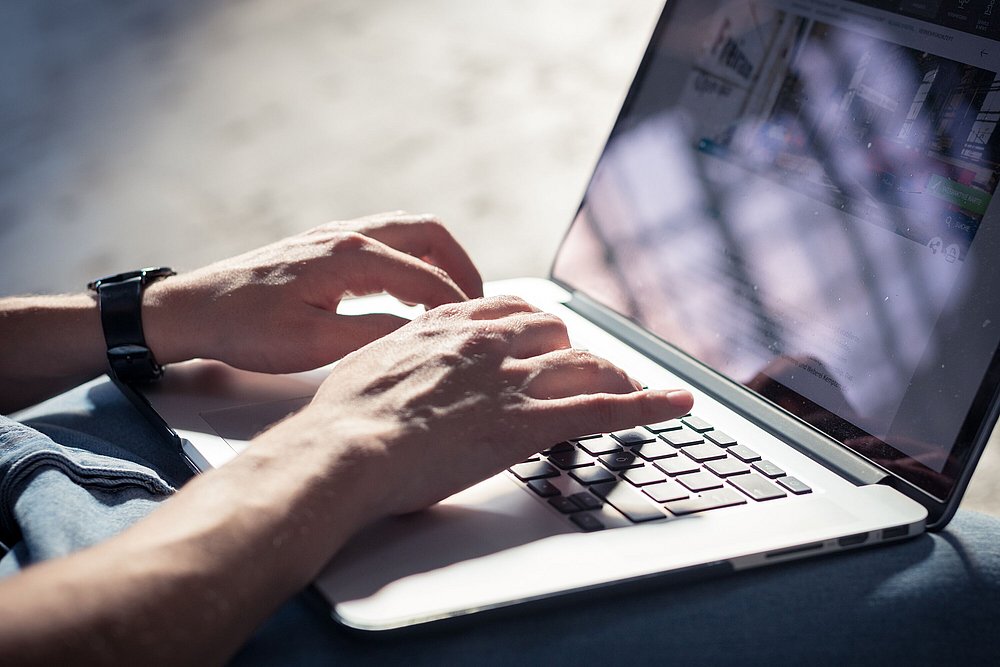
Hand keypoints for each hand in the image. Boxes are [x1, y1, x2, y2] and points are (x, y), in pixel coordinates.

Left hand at [144, 212, 482, 372]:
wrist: (194, 310)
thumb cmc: (245, 328)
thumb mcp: (313, 344)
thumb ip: (374, 334)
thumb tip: (423, 332)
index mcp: (350, 256)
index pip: (427, 276)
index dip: (459, 305)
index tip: (478, 330)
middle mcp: (348, 235)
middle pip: (429, 234)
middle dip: (462, 268)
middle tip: (479, 305)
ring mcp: (336, 235)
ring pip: (409, 232)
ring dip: (439, 260)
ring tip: (453, 299)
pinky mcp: (325, 244)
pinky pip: (387, 240)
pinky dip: (413, 260)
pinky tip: (410, 292)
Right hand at [267, 296, 693, 518]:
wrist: (344, 449)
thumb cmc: (345, 416)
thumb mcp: (372, 364)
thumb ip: (405, 354)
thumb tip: (410, 357)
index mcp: (450, 325)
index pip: (511, 308)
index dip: (534, 327)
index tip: (541, 337)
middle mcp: (489, 342)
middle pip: (555, 331)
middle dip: (570, 351)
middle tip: (578, 372)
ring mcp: (513, 380)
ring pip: (586, 363)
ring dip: (612, 375)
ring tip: (630, 388)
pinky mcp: (531, 423)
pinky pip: (605, 407)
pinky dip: (649, 405)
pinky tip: (677, 404)